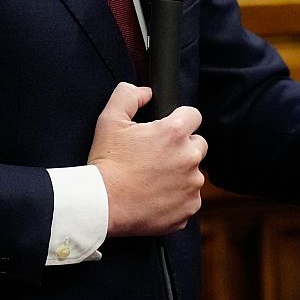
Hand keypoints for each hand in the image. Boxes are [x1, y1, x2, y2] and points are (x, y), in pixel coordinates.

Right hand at [87, 83, 207, 235]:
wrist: (102, 204)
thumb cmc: (107, 163)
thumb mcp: (110, 120)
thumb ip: (129, 96)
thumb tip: (146, 92)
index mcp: (175, 132)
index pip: (193, 115)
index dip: (179, 120)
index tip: (166, 130)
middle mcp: (190, 157)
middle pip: (198, 144)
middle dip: (182, 147)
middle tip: (157, 157)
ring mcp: (192, 184)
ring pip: (194, 172)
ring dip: (180, 173)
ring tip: (154, 179)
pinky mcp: (189, 206)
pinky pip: (190, 198)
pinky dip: (178, 197)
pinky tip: (156, 196)